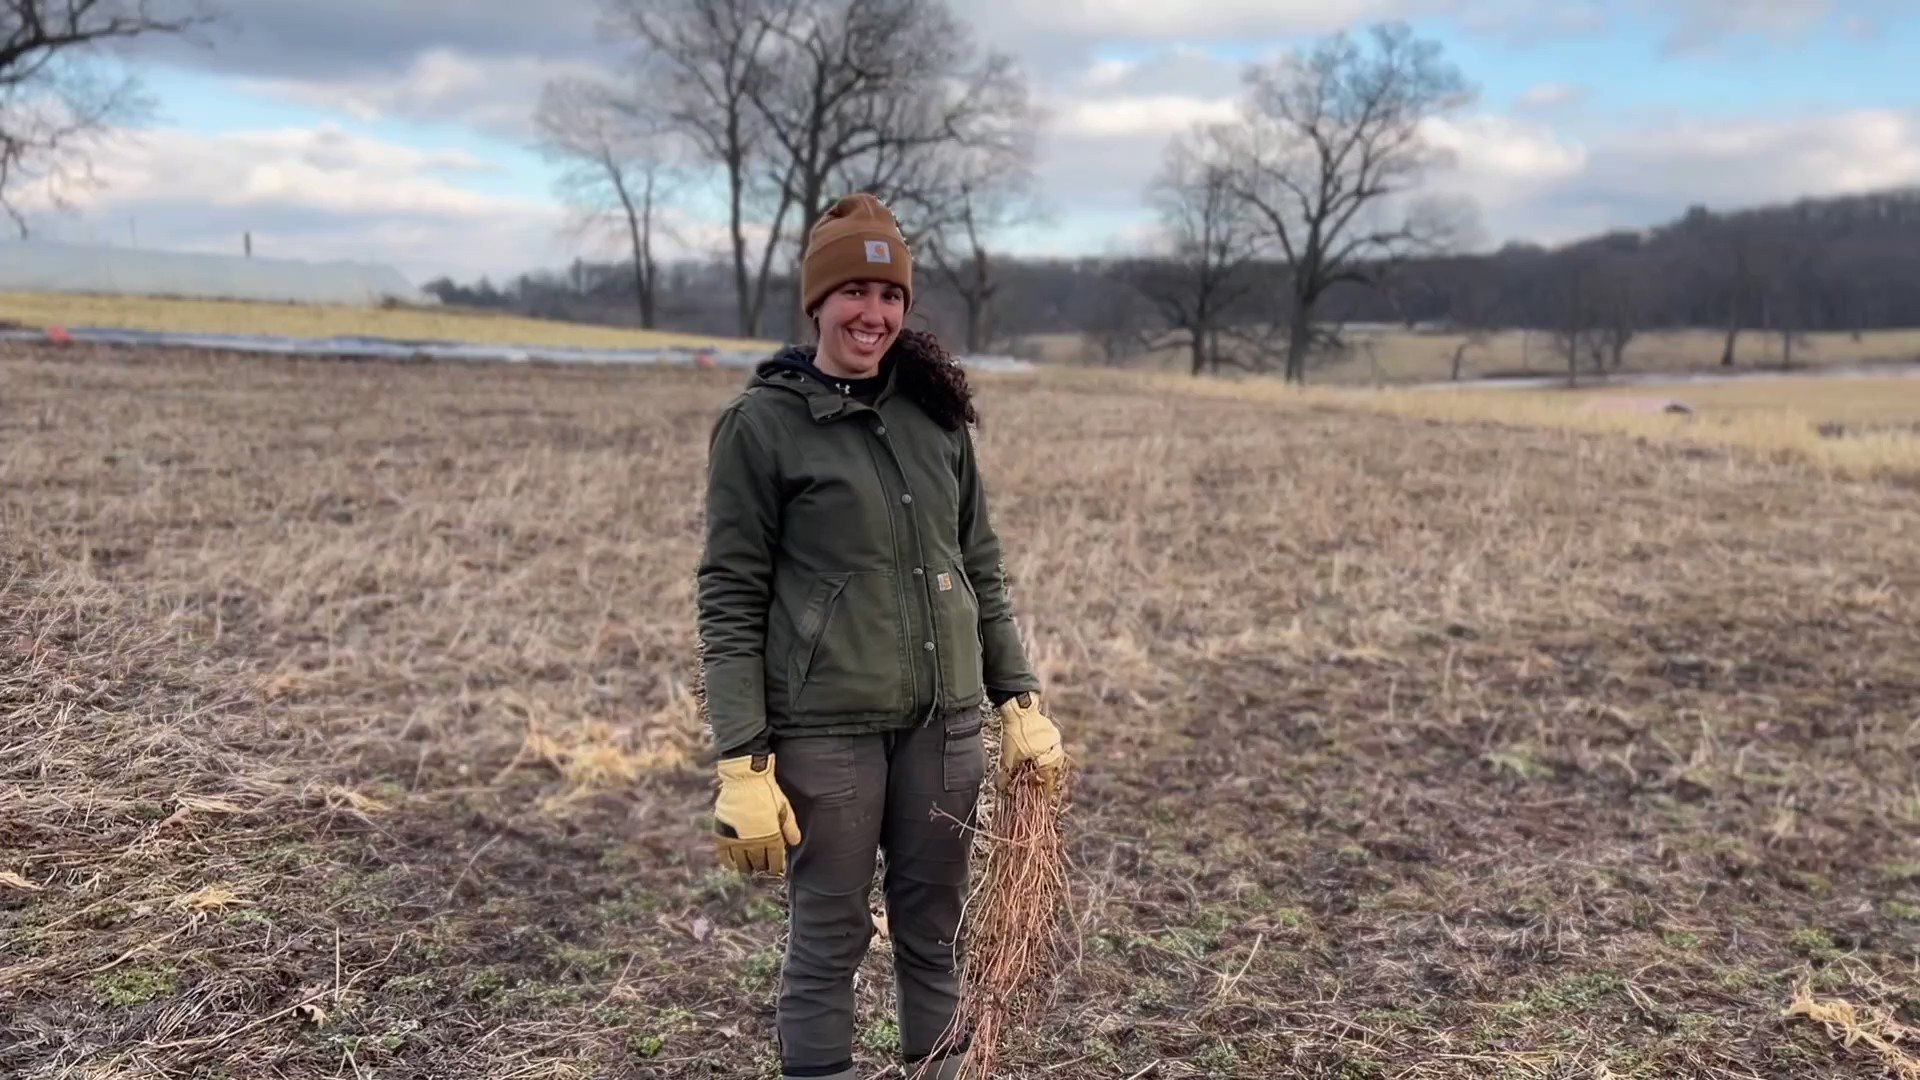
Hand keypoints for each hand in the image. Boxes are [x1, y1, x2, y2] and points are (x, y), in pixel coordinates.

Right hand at [713, 753, 802, 874]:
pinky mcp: (722, 834)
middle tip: (763, 868)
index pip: (775, 860)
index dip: (776, 867)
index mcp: (771, 836)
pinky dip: (729, 863)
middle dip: (762, 867)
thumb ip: (790, 827)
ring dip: (747, 868)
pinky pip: (724, 856)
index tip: (776, 869)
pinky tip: (733, 865)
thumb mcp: (784, 807)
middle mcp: (754, 842)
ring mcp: (736, 839)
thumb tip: (795, 842)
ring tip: (750, 868)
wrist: (745, 778)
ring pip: (742, 863)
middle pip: (759, 863)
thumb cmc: (767, 790)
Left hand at [995, 692, 1065, 787]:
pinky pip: (1051, 744)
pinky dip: (1046, 750)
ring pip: (1055, 754)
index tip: (1045, 795)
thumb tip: (1002, 788)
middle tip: (1040, 779)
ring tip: (1038, 765)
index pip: (1050, 777)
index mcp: (1047, 757)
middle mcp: (1055, 748)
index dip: (1047, 788)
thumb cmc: (1016, 734)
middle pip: (1055, 766)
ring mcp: (1054, 737)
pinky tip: (1036, 750)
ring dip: (1047, 761)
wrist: (1019, 709)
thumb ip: (1007, 774)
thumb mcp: (1009, 756)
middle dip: (1048, 774)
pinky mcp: (1050, 728)